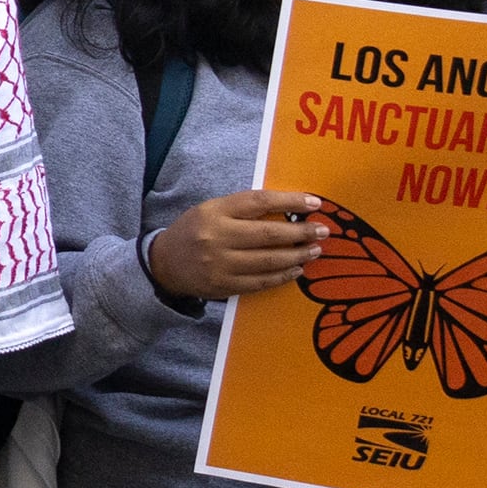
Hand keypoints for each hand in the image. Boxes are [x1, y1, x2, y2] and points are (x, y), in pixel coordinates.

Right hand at [145, 187, 330, 305]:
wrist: (163, 264)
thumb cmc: (194, 231)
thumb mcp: (211, 210)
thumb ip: (244, 210)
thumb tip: (289, 211)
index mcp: (214, 211)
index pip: (258, 202)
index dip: (289, 202)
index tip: (314, 203)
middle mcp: (216, 237)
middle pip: (268, 234)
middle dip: (301, 233)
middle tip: (323, 231)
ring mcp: (220, 264)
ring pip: (268, 260)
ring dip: (297, 256)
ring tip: (314, 251)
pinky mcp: (224, 285)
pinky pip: (261, 281)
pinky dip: (282, 276)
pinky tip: (296, 270)